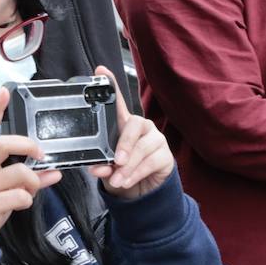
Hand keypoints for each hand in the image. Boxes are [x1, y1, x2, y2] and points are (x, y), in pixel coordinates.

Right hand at [0, 87, 62, 252]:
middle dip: (28, 145)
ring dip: (34, 180)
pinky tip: (21, 204)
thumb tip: (54, 172)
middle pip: (3, 143)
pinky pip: (20, 196)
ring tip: (32, 188)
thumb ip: (23, 176)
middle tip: (40, 153)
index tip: (4, 91)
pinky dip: (28, 200)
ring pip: (19, 172)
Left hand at [86, 67, 174, 198]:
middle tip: (116, 161)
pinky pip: (151, 161)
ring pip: (142, 148)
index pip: (118, 102)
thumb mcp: (107, 167)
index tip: (100, 71)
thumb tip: (99, 167)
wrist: (140, 192)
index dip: (110, 85)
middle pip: (135, 125)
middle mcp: (141, 127)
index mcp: (123, 124)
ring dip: (128, 167)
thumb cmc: (121, 171)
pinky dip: (137, 173)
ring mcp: (155, 139)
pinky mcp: (165, 154)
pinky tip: (128, 181)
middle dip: (124, 144)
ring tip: (117, 179)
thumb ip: (102, 165)